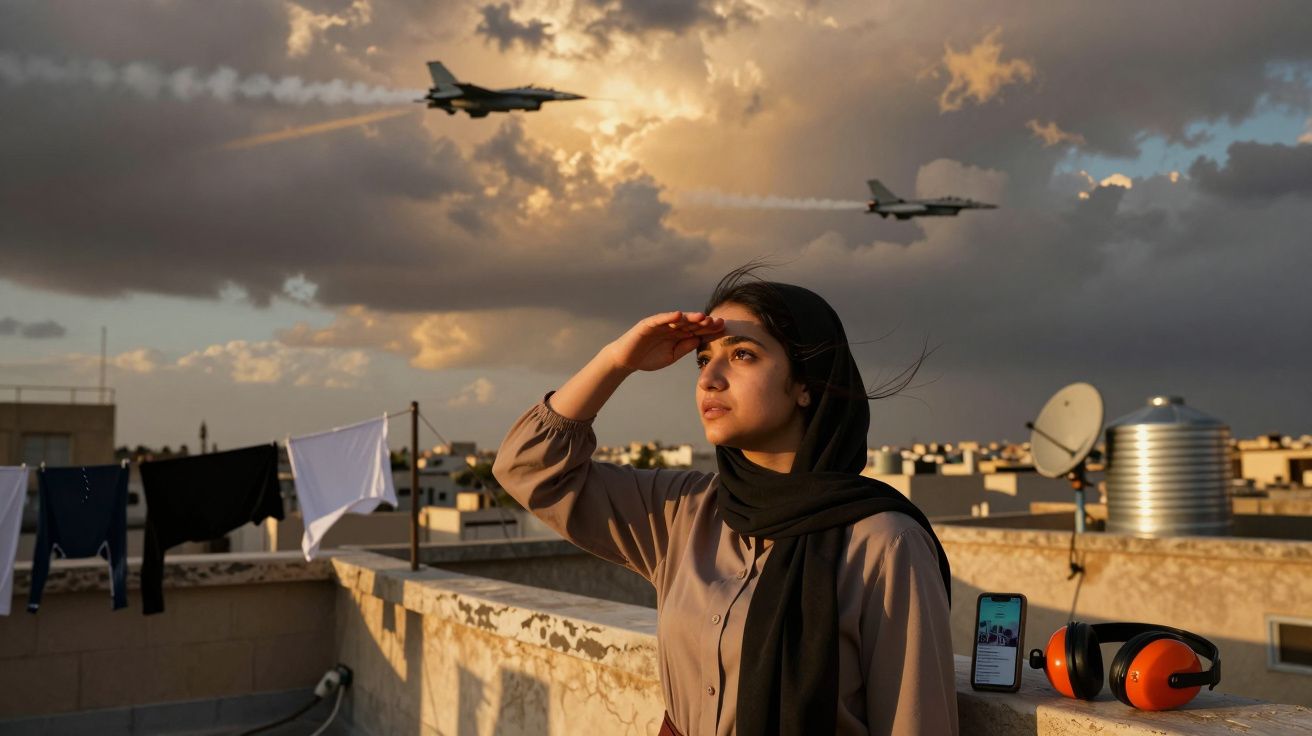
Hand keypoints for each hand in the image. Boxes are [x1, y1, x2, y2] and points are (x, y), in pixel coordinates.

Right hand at [606, 311, 724, 372]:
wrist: (627, 360)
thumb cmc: (649, 358)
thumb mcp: (671, 356)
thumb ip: (684, 347)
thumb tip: (699, 340)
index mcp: (678, 334)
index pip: (696, 329)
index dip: (709, 329)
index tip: (723, 328)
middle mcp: (671, 326)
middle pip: (690, 322)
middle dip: (704, 322)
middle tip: (718, 322)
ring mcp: (660, 323)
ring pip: (678, 319)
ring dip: (690, 317)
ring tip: (703, 317)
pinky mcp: (648, 324)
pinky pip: (660, 319)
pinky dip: (669, 316)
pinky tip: (679, 315)